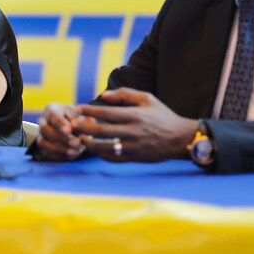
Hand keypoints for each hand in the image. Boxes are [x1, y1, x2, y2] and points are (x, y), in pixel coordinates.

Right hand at [35, 102, 83, 159]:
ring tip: (75, 152)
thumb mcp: (82, 115)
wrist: (72, 128)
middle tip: (76, 143)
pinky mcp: (43, 146)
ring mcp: (41, 134)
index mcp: (52, 109)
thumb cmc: (76, 119)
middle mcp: (42, 121)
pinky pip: (47, 153)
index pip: (53, 116)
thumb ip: (86, 119)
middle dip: (60, 138)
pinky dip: (59, 156)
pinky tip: (72, 155)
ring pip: (43, 143)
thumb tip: (90, 121)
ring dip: (59, 149)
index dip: (60, 124)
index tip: (70, 130)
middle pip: (45, 130)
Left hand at [71, 88, 196, 161]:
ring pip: (104, 148)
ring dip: (88, 143)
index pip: (107, 113)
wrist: (180, 139)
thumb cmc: (162, 116)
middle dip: (83, 128)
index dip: (89, 111)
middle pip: (101, 131)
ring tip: (79, 137)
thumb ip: (125, 94)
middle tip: (73, 124)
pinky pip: (112, 158)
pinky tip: (94, 147)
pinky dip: (100, 154)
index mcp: (136, 115)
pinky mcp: (134, 158)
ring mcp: (133, 147)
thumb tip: (103, 95)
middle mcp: (134, 132)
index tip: (77, 109)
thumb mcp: (147, 99)